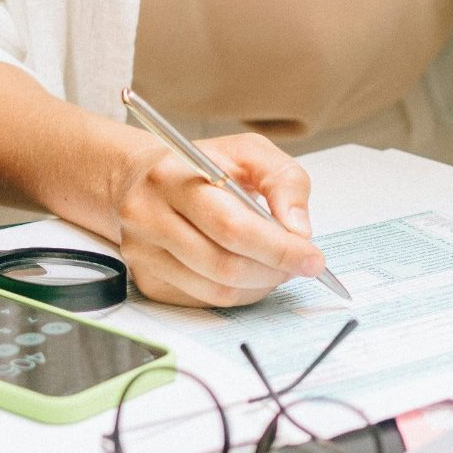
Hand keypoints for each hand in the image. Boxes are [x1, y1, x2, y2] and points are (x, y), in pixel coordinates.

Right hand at [112, 130, 324, 306]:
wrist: (140, 179)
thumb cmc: (203, 164)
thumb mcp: (248, 152)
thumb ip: (283, 180)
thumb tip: (299, 231)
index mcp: (173, 177)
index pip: (232, 226)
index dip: (278, 247)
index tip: (312, 257)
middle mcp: (149, 217)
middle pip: (224, 264)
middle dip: (274, 270)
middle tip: (301, 263)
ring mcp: (144, 254)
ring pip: (217, 290)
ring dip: (260, 285)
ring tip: (277, 266)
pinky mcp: (147, 281)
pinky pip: (205, 301)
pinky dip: (240, 293)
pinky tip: (250, 272)